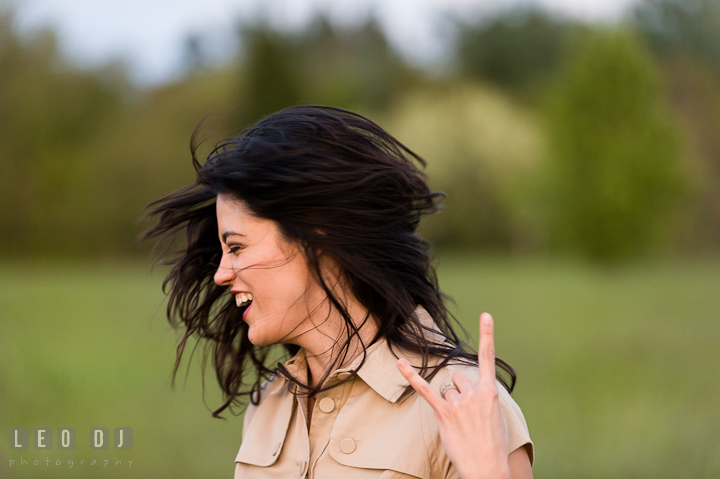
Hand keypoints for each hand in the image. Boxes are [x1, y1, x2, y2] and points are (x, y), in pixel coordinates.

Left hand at [397, 313, 510, 478]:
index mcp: (490, 393)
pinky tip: (400, 364)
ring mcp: (458, 404)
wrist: (488, 469)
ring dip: (448, 402)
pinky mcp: (444, 414)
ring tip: (458, 422)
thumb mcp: (497, 417)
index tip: (485, 315)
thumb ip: (485, 398)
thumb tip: (472, 390)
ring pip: (446, 388)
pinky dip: (411, 377)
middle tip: (465, 415)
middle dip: (458, 392)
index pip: (488, 359)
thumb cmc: (494, 446)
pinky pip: (425, 391)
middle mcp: (475, 394)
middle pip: (458, 377)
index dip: (488, 335)